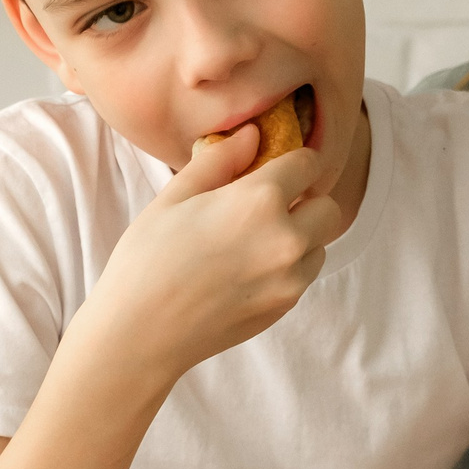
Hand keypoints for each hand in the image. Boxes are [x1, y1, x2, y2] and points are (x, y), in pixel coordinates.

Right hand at [79, 126, 344, 381]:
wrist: (141, 333)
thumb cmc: (147, 259)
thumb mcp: (175, 196)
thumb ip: (220, 160)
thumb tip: (252, 135)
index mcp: (259, 200)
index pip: (308, 164)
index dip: (292, 163)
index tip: (274, 170)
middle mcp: (287, 238)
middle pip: (327, 207)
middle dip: (305, 201)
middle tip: (267, 207)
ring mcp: (291, 278)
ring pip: (320, 244)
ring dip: (300, 235)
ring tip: (253, 242)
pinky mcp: (286, 306)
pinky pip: (304, 274)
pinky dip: (289, 266)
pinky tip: (247, 269)